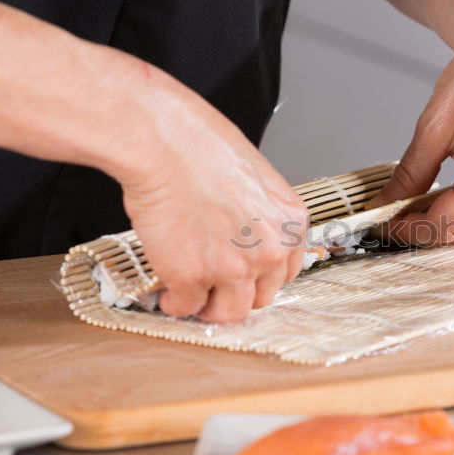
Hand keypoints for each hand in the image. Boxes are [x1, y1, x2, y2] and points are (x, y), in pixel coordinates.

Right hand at [120, 73, 308, 322]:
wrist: (164, 141)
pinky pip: (187, 306)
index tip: (245, 276)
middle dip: (238, 294)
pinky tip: (167, 293)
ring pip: (229, 313)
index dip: (261, 276)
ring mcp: (235, 268)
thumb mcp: (254, 176)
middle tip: (216, 288)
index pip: (287, 270)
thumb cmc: (200, 143)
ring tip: (192, 297)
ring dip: (209, 308)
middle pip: (262, 297)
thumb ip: (257, 211)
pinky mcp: (194, 278)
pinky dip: (175, 304)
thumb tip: (240, 231)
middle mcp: (271, 250)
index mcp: (290, 222)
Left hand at [372, 5, 453, 243]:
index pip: (445, 223)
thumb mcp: (434, 126)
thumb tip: (386, 203)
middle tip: (395, 216)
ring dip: (451, 219)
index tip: (385, 225)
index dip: (410, 229)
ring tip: (419, 203)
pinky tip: (451, 193)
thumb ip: (410, 174)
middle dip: (427, 228)